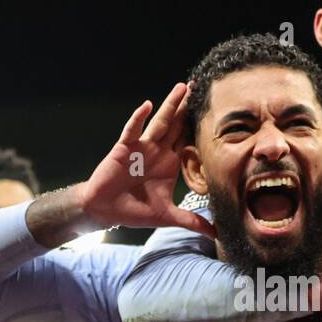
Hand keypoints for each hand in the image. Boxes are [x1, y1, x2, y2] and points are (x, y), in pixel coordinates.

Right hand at [78, 83, 215, 236]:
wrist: (105, 210)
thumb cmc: (134, 210)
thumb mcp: (167, 216)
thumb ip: (191, 221)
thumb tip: (215, 234)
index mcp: (169, 164)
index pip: (188, 140)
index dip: (200, 126)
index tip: (216, 111)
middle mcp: (157, 151)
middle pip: (176, 125)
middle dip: (187, 107)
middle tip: (201, 86)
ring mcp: (141, 147)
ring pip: (159, 122)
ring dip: (170, 105)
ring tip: (182, 88)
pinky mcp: (124, 148)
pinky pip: (132, 130)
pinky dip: (138, 118)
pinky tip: (147, 106)